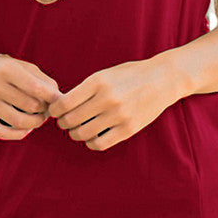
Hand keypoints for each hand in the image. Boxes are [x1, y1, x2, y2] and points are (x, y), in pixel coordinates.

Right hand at [0, 54, 62, 140]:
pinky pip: (4, 133)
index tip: (58, 101)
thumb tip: (59, 98)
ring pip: (19, 122)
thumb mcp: (23, 67)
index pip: (36, 88)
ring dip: (35, 122)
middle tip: (46, 108)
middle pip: (30, 106)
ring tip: (39, 118)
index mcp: (6, 69)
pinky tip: (27, 128)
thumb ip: (43, 80)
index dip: (52, 98)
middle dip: (44, 110)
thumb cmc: (4, 70)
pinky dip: (20, 133)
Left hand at [47, 56, 183, 150]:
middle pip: (71, 119)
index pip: (64, 102)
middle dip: (63, 123)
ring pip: (82, 133)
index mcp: (98, 81)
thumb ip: (85, 88)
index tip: (54, 112)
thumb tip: (61, 105)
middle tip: (64, 121)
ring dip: (75, 133)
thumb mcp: (105, 74)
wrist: (163, 79)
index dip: (54, 110)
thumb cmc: (130, 75)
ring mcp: (118, 115)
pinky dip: (90, 143)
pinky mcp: (128, 129)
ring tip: (77, 129)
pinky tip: (92, 137)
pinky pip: (99, 144)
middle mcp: (107, 98)